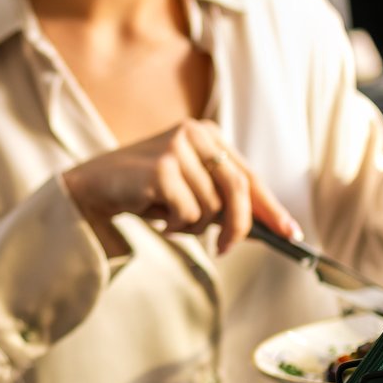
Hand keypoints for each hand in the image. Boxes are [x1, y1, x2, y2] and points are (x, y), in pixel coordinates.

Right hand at [60, 120, 299, 255]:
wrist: (91, 189)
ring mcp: (176, 147)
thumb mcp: (190, 194)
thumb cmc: (143, 191)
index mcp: (207, 134)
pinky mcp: (161, 167)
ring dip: (192, 225)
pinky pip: (188, 212)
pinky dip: (175, 224)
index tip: (290, 233)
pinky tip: (155, 215)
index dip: (270, 207)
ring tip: (167, 218)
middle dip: (237, 226)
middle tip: (224, 249)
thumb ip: (223, 203)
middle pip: (238, 189)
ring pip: (211, 207)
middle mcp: (194, 134)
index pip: (248, 175)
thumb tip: (265, 229)